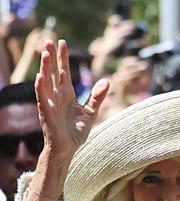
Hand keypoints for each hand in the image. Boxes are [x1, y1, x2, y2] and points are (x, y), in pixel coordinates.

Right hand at [35, 40, 108, 157]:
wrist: (68, 149)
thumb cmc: (76, 131)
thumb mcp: (91, 112)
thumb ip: (98, 97)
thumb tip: (107, 81)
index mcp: (67, 94)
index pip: (64, 71)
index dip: (62, 57)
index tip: (62, 42)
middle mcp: (57, 95)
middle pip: (53, 72)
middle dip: (51, 56)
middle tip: (49, 40)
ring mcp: (50, 103)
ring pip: (46, 81)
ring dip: (44, 67)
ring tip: (44, 53)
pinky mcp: (46, 112)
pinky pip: (42, 98)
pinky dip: (41, 87)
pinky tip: (40, 77)